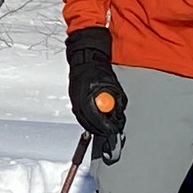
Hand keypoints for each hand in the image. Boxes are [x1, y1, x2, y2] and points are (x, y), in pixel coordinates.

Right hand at [66, 27, 126, 144]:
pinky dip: (88, 120)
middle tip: (109, 132)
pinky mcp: (73, 101)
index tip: (112, 130)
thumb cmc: (97, 69)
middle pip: (88, 122)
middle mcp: (78, 100)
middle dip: (100, 129)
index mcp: (87, 95)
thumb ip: (117, 100)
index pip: (96, 117)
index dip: (105, 126)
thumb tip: (119, 114)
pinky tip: (94, 121)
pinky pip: (80, 116)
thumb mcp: (112, 85)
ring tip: (103, 128)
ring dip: (93, 126)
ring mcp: (74, 101)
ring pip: (83, 120)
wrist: (85, 60)